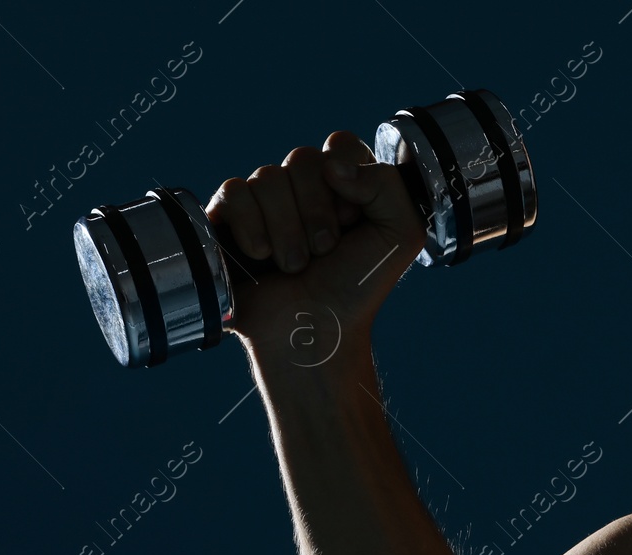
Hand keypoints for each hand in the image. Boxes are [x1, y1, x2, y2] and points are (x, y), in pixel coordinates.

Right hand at [205, 130, 427, 358]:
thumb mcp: (401, 234)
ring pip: (266, 177)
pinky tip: (261, 255)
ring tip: (295, 266)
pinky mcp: (229, 220)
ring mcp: (265, 203)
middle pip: (302, 158)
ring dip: (287, 229)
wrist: (314, 332)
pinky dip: (250, 226)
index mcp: (345, 185)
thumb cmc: (357, 288)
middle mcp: (304, 189)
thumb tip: (332, 163)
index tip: (351, 220)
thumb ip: (386, 183)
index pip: (339, 144)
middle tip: (324, 251)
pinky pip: (233, 193)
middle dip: (317, 211)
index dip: (346, 178)